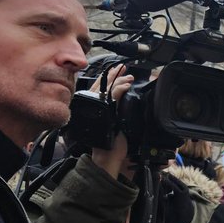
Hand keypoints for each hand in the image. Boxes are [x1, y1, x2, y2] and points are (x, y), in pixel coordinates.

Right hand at [90, 65, 134, 180]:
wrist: (107, 155)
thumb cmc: (109, 142)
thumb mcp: (111, 124)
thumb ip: (112, 113)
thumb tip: (119, 104)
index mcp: (94, 108)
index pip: (99, 89)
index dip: (107, 78)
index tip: (116, 71)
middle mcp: (94, 106)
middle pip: (102, 85)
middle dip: (113, 74)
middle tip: (122, 67)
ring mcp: (99, 108)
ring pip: (109, 89)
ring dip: (119, 80)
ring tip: (129, 76)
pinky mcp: (107, 112)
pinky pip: (113, 96)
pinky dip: (120, 89)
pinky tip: (127, 85)